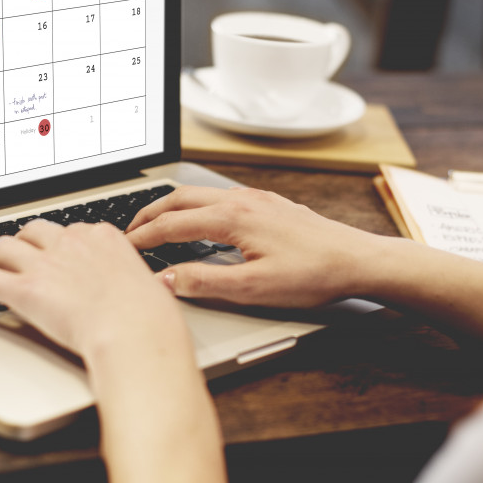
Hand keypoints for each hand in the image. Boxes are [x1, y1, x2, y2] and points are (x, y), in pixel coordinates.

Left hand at [0, 219, 186, 358]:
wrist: (136, 332)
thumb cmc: (148, 318)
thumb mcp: (148, 288)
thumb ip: (133, 282)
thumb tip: (139, 291)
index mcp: (102, 237)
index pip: (71, 230)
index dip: (56, 243)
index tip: (53, 252)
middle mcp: (71, 243)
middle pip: (33, 231)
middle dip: (22, 241)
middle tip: (14, 254)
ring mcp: (45, 264)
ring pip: (4, 247)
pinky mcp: (25, 289)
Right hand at [126, 186, 382, 306]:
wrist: (358, 260)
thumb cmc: (312, 275)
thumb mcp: (253, 288)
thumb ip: (204, 282)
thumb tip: (165, 279)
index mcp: (232, 218)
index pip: (172, 225)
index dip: (144, 238)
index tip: (124, 248)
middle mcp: (241, 200)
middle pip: (179, 199)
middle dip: (149, 213)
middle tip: (128, 231)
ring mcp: (256, 198)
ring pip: (199, 194)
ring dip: (172, 207)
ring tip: (155, 223)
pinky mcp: (269, 203)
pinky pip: (219, 196)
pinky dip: (195, 206)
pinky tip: (199, 220)